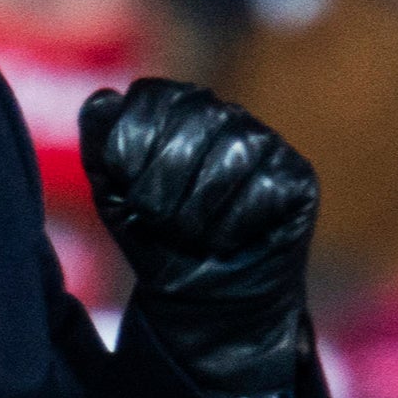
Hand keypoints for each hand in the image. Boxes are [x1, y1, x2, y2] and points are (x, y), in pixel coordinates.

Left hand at [80, 80, 317, 396]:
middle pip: (192, 123)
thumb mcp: (111, 191)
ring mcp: (264, 142)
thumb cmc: (154, 238)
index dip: (129, 150)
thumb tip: (104, 99)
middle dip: (161, 186)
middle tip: (159, 221)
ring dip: (198, 209)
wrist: (198, 299)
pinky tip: (227, 240)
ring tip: (191, 234)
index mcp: (175, 106)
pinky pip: (264, 188)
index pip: (149, 98)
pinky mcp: (297, 177)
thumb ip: (101, 141)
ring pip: (233, 153)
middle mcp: (223, 114)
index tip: (128, 192)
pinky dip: (233, 226)